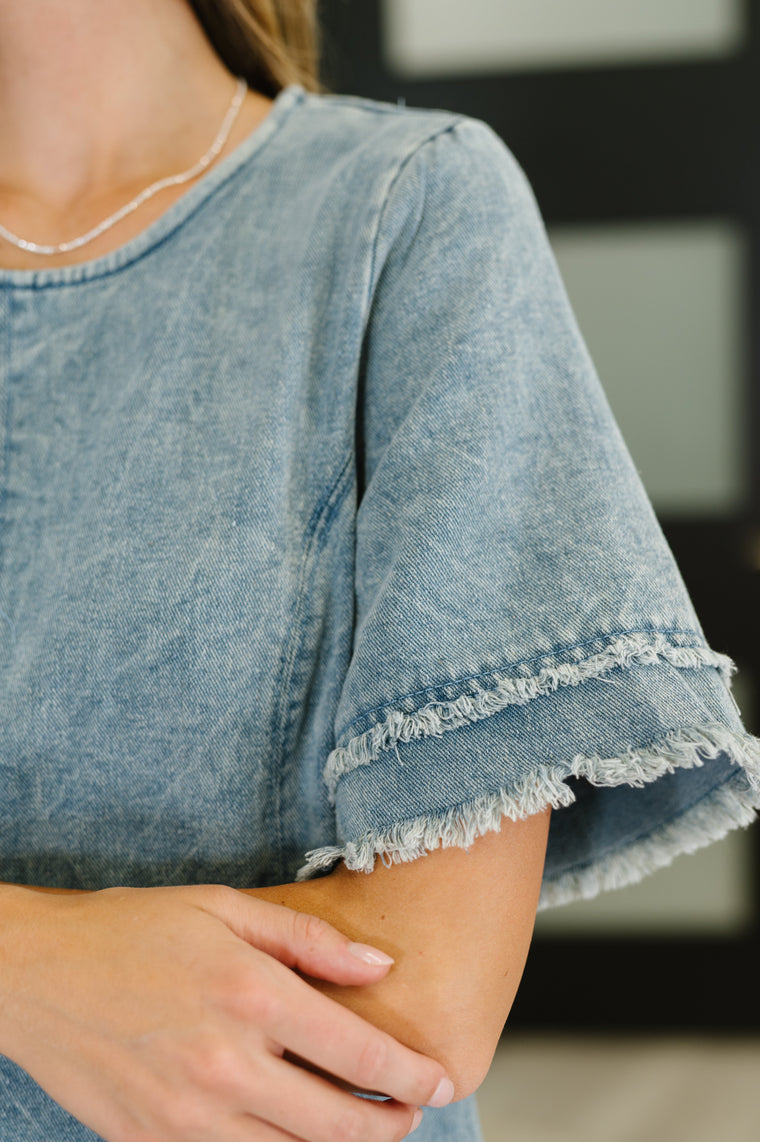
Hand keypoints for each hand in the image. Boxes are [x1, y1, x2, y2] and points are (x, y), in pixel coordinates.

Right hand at [0, 884, 452, 1140]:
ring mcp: (188, 1117)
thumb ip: (310, 940)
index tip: (440, 1079)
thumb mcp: (224, 909)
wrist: (36, 975)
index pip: (358, 1054)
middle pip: (337, 1126)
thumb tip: (382, 968)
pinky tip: (289, 1133)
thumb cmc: (132, 928)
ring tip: (361, 1128)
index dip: (412, 1076)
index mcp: (251, 996)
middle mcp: (227, 1066)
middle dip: (389, 1126)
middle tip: (410, 1113)